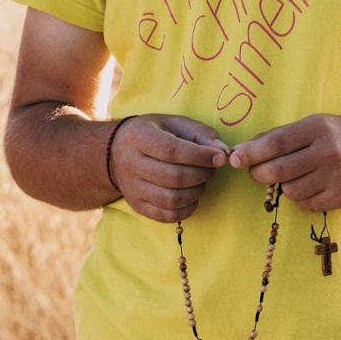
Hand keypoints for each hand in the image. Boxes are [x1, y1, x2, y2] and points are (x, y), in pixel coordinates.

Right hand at [109, 114, 229, 221]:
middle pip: (173, 177)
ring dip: (196, 192)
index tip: (220, 158)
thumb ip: (200, 134)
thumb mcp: (174, 123)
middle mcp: (131, 164)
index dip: (200, 156)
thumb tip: (223, 152)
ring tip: (201, 181)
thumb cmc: (154, 133)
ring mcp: (132, 188)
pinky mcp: (137, 206)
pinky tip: (192, 197)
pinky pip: (167, 216)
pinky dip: (187, 209)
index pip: (171, 151)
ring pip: (171, 199)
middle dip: (202, 174)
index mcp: (139, 137)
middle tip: (212, 169)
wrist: (117, 152)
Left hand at [229, 114, 340, 210]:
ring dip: (285, 185)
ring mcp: (336, 177)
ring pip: (290, 191)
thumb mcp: (317, 124)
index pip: (276, 144)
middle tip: (257, 172)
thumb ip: (282, 136)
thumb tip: (245, 150)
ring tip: (298, 175)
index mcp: (319, 128)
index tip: (233, 159)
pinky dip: (303, 197)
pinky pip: (306, 203)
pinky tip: (313, 185)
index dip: (251, 153)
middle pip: (278, 171)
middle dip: (260, 173)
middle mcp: (327, 152)